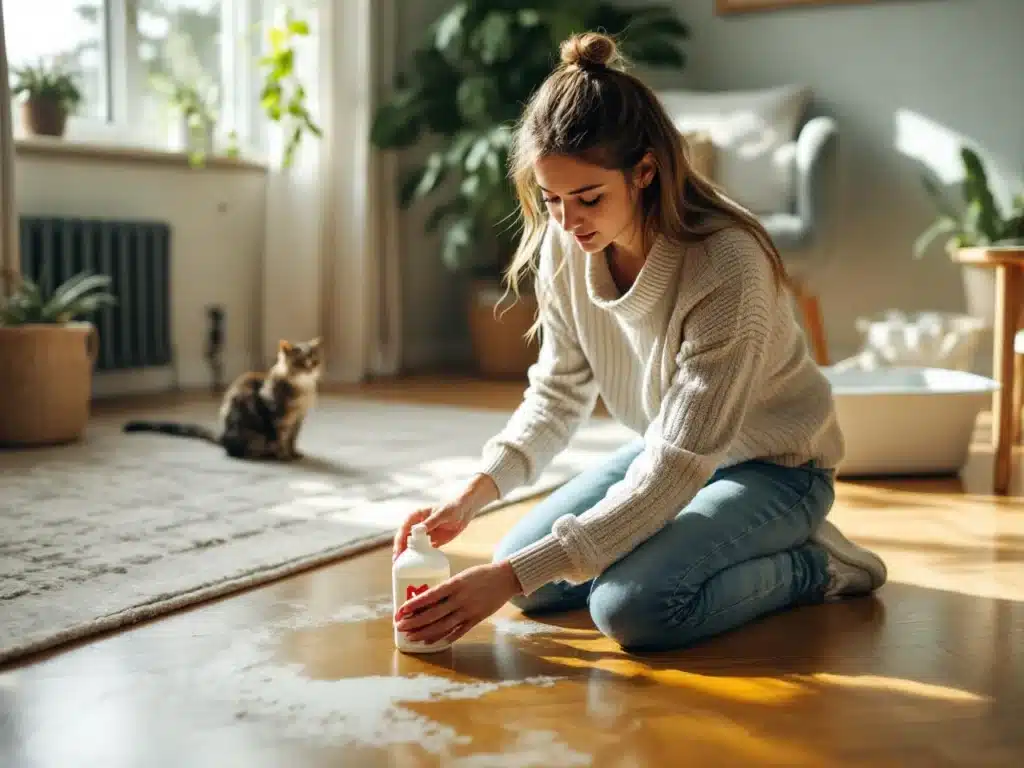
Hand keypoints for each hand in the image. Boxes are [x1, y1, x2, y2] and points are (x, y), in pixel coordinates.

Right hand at [392, 473, 497, 560]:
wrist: (464, 511)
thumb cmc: (452, 508)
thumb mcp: (442, 514)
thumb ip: (430, 522)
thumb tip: (416, 530)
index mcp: (415, 517)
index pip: (403, 530)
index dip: (399, 542)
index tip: (398, 553)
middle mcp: (417, 526)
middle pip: (404, 540)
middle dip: (399, 552)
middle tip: (397, 564)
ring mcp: (423, 535)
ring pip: (411, 547)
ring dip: (407, 557)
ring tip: (403, 569)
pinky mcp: (431, 542)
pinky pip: (423, 551)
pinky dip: (419, 559)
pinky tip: (417, 568)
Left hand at [395, 561, 521, 644]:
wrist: (506, 578)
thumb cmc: (481, 574)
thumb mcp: (461, 576)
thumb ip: (446, 589)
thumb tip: (425, 600)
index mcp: (455, 584)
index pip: (430, 596)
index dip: (414, 604)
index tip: (401, 610)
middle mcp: (460, 599)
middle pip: (433, 614)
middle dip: (414, 622)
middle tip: (400, 626)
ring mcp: (469, 611)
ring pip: (442, 626)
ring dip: (424, 633)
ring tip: (410, 636)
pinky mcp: (476, 619)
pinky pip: (457, 632)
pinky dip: (443, 638)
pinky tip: (430, 641)